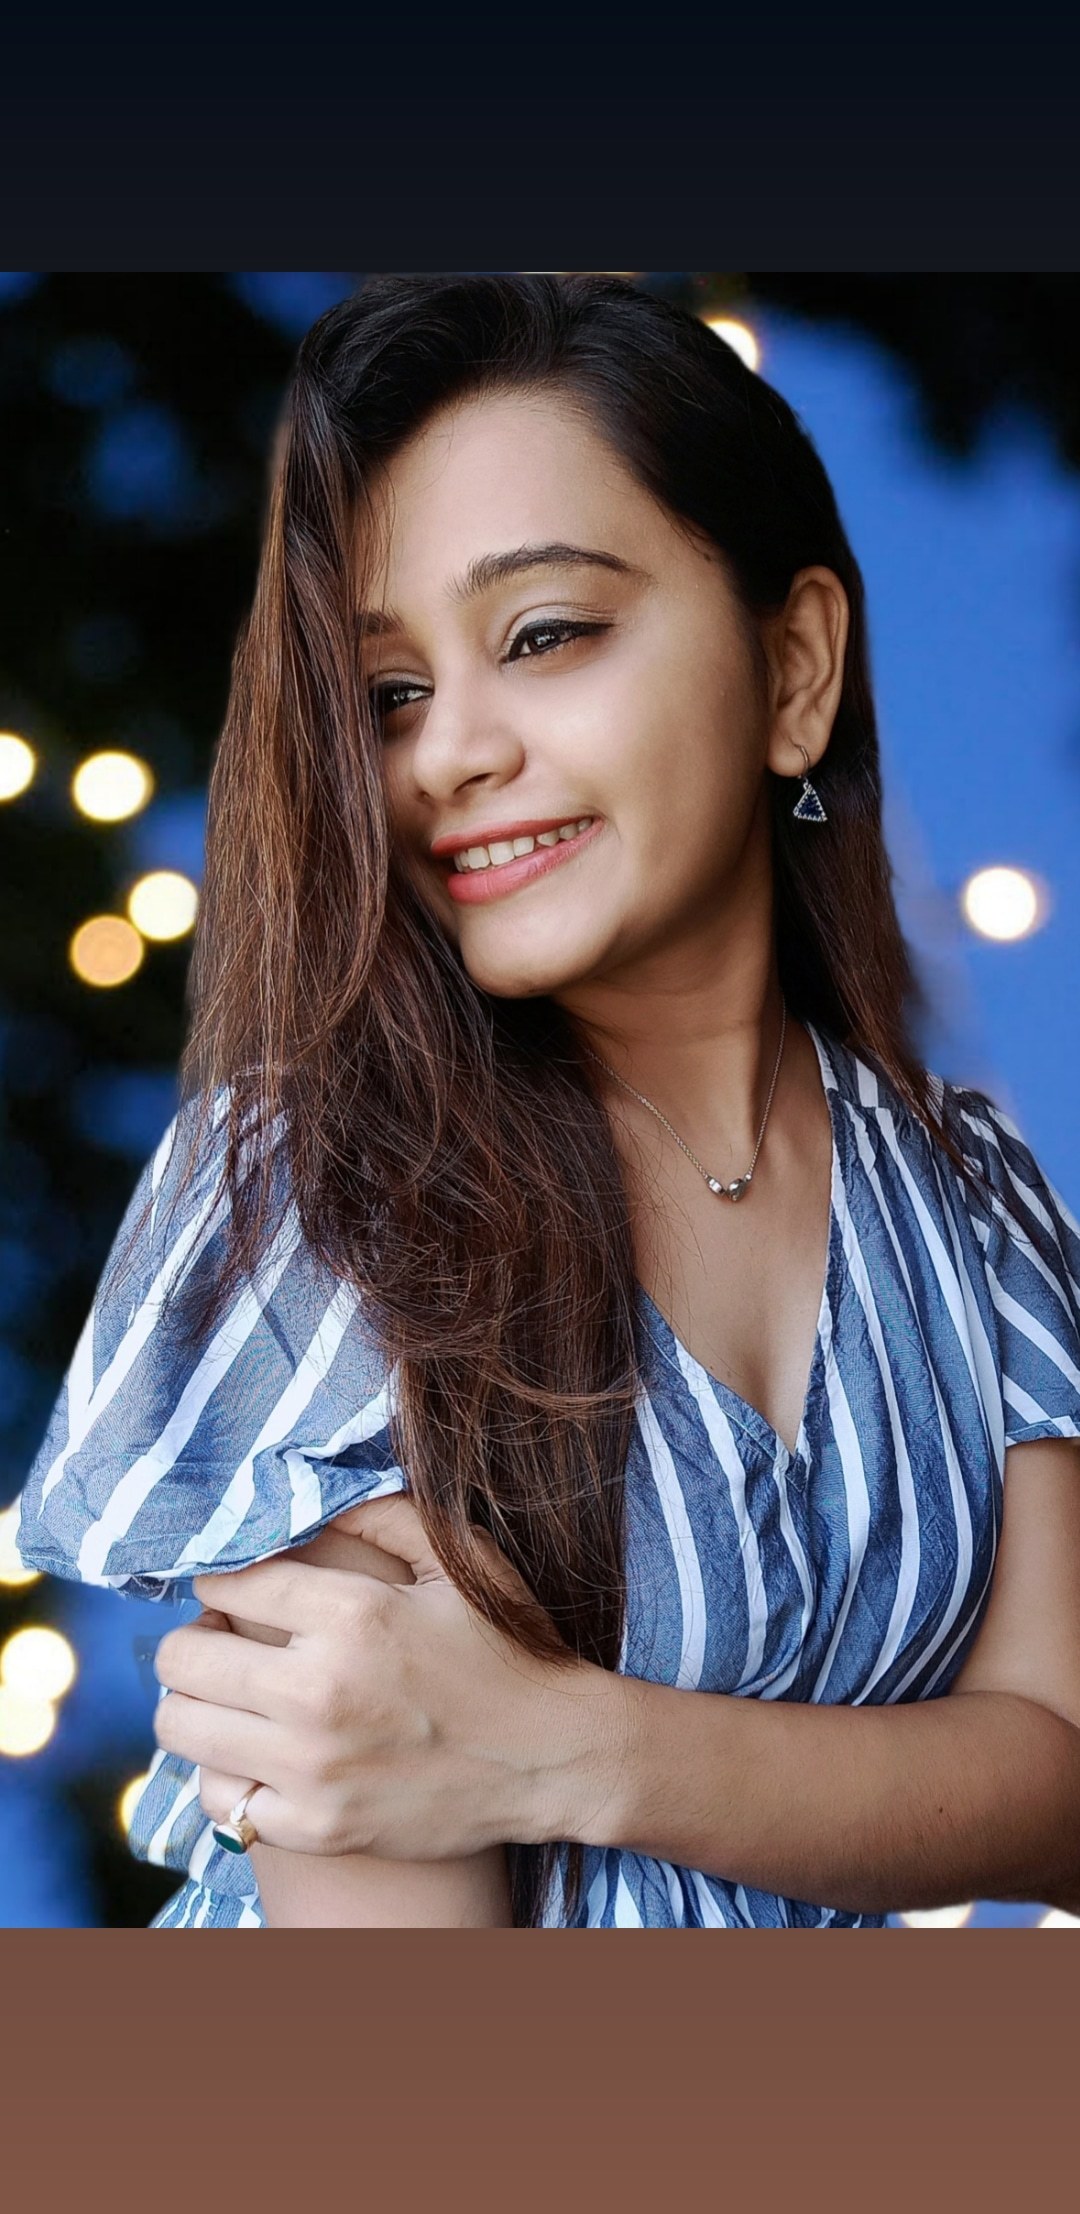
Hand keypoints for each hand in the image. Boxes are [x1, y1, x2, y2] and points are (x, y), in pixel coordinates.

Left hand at [151, 1496, 623, 1858]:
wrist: (555, 1759)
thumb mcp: (457, 1562)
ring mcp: (313, 1769)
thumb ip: (382, 1517)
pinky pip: (221, 1803)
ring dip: (197, 1706)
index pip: (226, 1585)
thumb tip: (312, 1507)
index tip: (234, 1591)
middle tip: (225, 1644)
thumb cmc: (506, 1652)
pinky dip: (228, 1778)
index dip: (221, 1582)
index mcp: (352, 1616)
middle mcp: (319, 1692)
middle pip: (182, 1658)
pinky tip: (260, 1759)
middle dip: (195, 1641)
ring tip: (235, 1700)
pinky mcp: (317, 1828)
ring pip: (181, 1728)